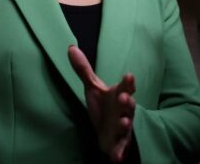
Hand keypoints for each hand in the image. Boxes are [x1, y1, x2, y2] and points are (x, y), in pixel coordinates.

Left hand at [68, 46, 135, 161]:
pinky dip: (119, 152)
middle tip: (125, 97)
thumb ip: (84, 70)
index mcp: (119, 95)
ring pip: (127, 125)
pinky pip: (121, 148)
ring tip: (123, 121)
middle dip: (128, 102)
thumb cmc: (104, 107)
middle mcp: (124, 110)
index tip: (129, 75)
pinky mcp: (119, 143)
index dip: (128, 82)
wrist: (107, 132)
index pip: (126, 86)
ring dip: (126, 124)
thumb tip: (70, 47)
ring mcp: (123, 127)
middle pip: (129, 105)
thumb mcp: (92, 88)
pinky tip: (117, 157)